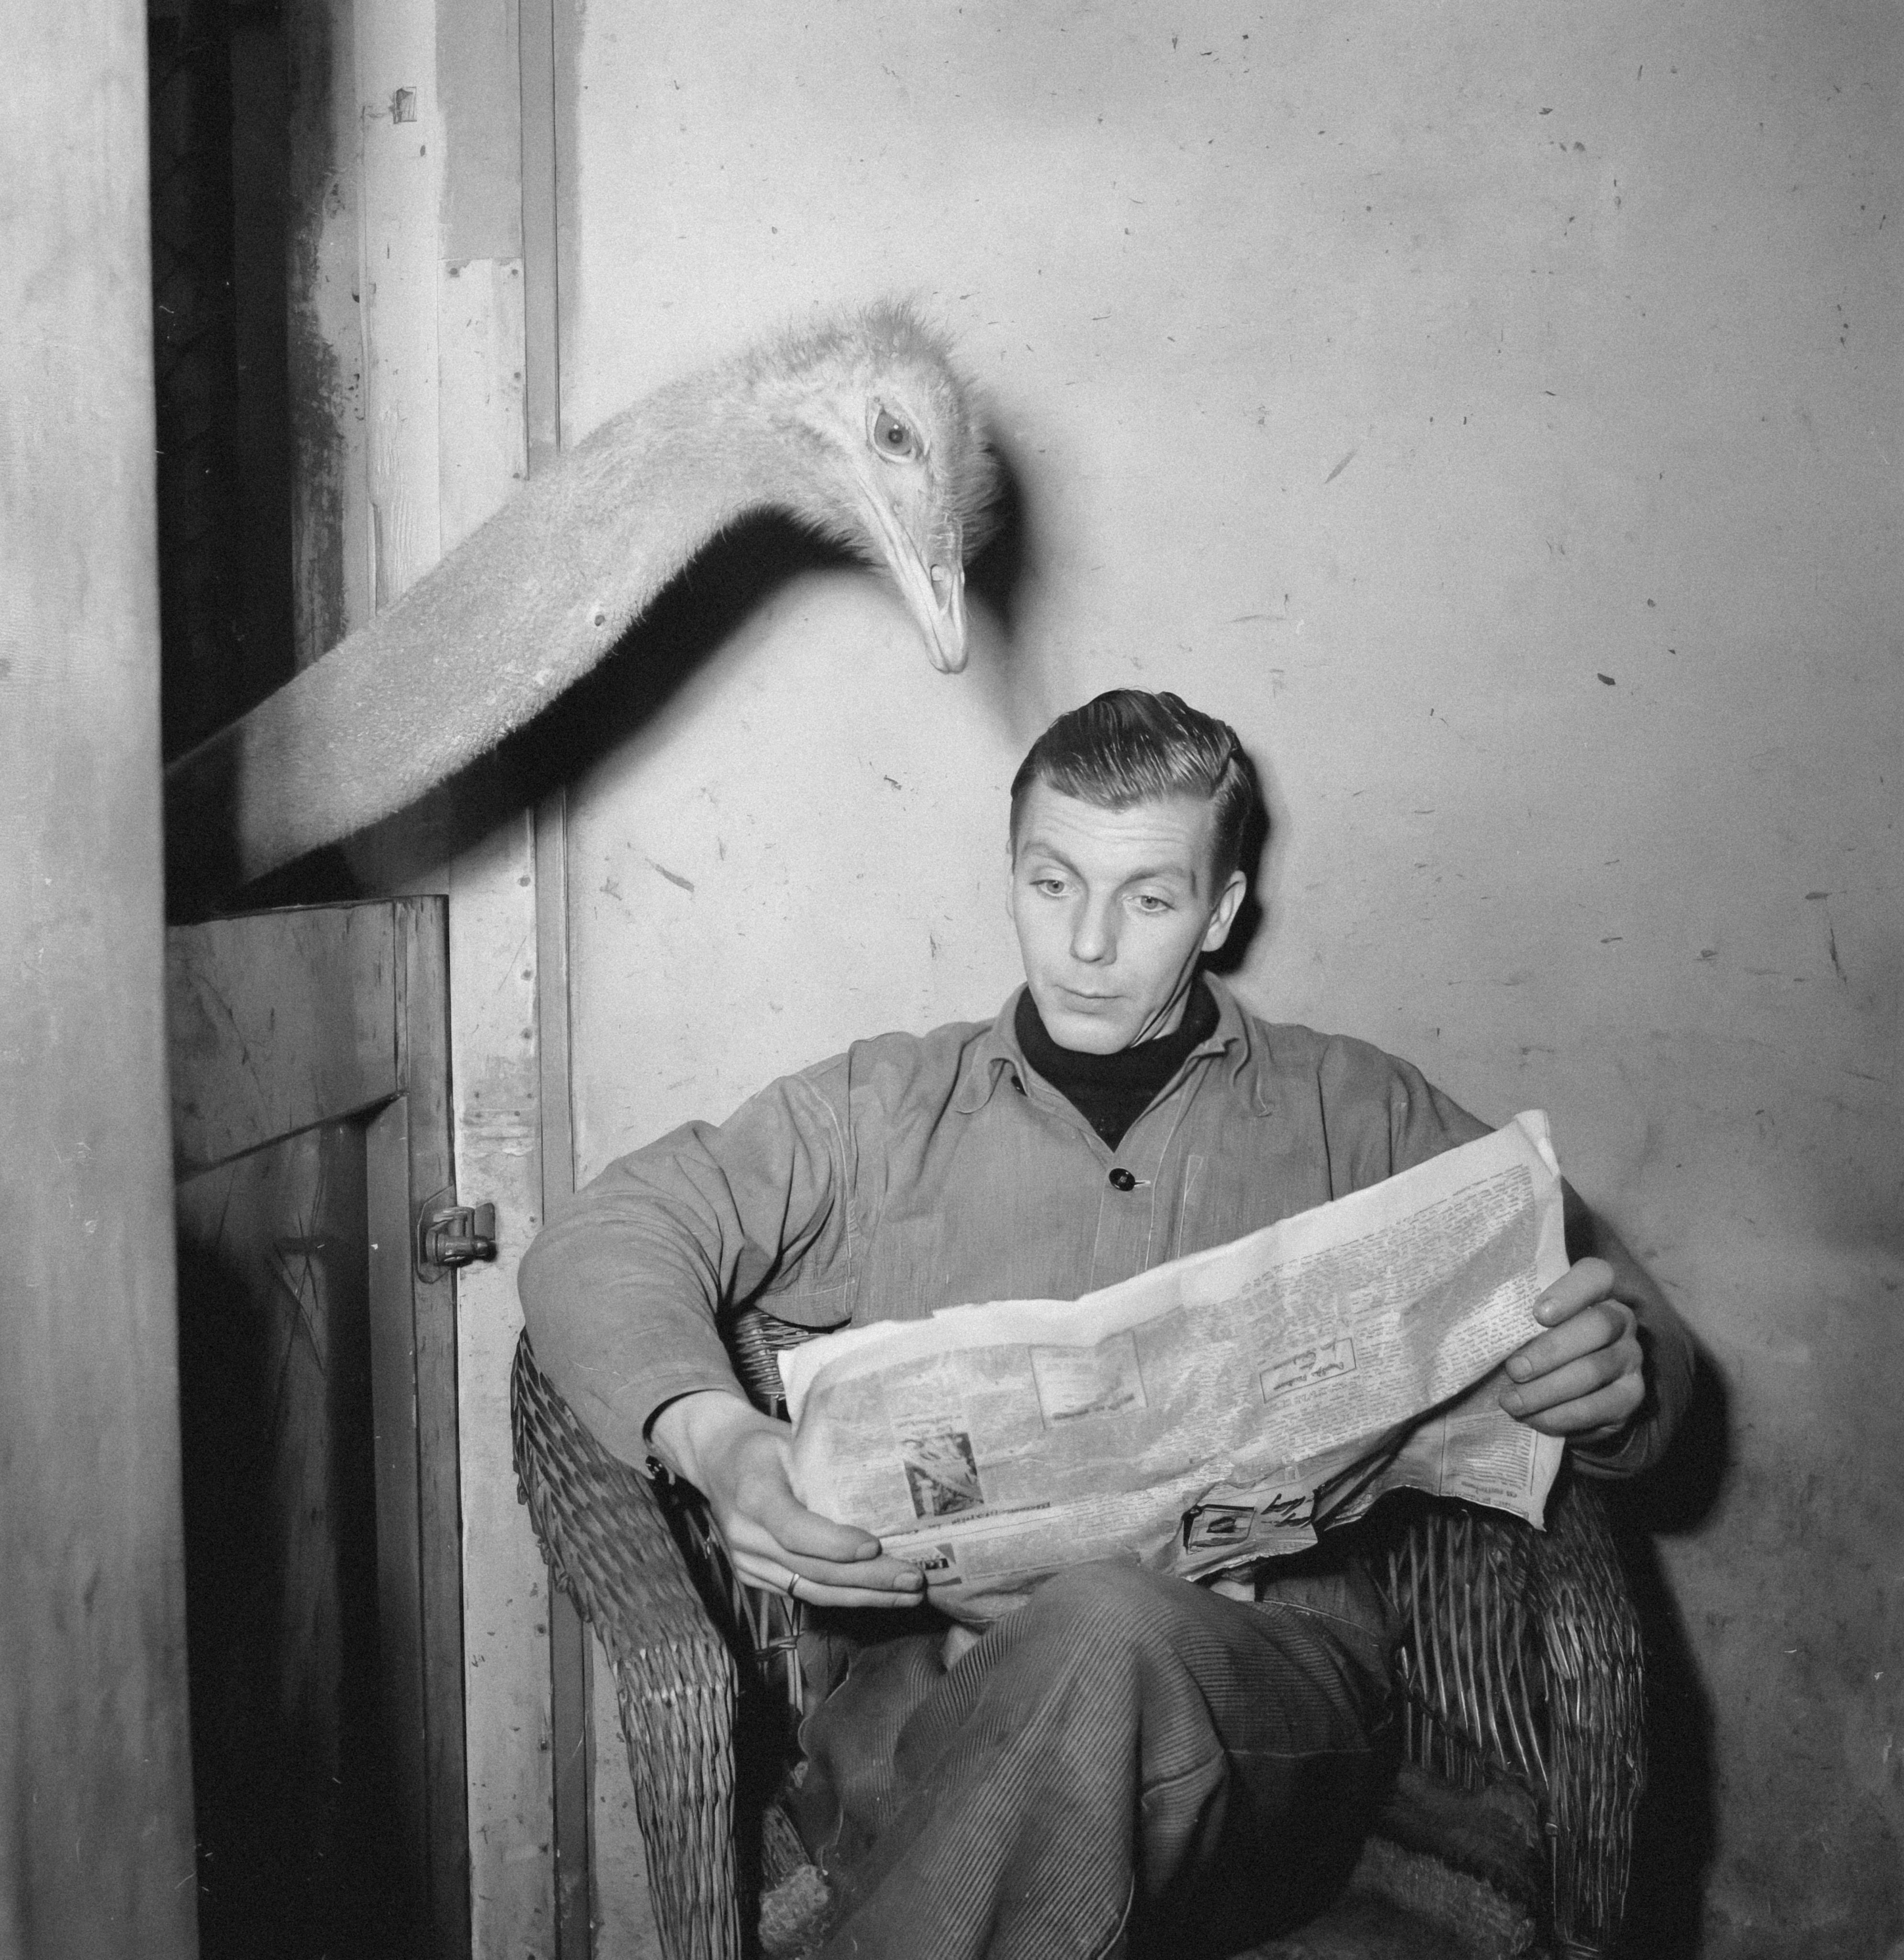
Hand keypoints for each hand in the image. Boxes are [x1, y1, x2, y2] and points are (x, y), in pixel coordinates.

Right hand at [650, 1390, 927, 1609]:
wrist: (715, 1457)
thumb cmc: (762, 1443)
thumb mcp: (789, 1438)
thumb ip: (824, 1462)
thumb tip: (886, 1479)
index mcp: (753, 1493)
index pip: (795, 1530)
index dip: (835, 1544)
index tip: (875, 1545)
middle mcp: (746, 1536)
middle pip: (811, 1569)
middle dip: (868, 1578)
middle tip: (914, 1579)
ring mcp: (747, 1562)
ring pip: (811, 1590)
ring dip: (863, 1596)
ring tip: (907, 1595)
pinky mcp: (753, 1577)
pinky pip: (802, 1593)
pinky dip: (843, 1596)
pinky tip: (877, 1594)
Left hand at [1499, 1257, 1644, 1445]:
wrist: (1573, 1393)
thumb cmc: (1538, 1344)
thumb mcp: (1530, 1325)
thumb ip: (1518, 1319)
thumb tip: (1483, 1330)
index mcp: (1597, 1291)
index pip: (1595, 1275)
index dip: (1570, 1291)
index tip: (1538, 1313)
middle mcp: (1621, 1319)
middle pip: (1597, 1326)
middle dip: (1550, 1350)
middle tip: (1514, 1369)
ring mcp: (1630, 1358)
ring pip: (1594, 1370)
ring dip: (1547, 1390)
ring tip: (1512, 1401)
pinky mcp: (1631, 1396)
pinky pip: (1597, 1407)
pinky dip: (1560, 1415)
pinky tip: (1533, 1418)